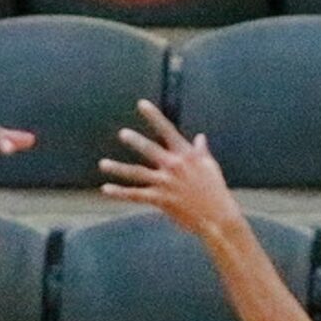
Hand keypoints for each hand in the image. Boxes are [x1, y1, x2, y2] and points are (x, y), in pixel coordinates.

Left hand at [98, 99, 238, 235]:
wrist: (217, 216)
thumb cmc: (215, 191)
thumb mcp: (210, 167)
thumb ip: (201, 151)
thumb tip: (200, 138)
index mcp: (185, 154)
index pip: (166, 129)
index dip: (153, 116)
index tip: (141, 104)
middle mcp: (173, 165)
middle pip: (149, 149)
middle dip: (134, 140)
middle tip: (122, 134)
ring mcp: (165, 183)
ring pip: (137, 173)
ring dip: (118, 168)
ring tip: (103, 164)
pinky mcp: (160, 200)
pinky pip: (135, 195)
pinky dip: (120, 192)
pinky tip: (106, 189)